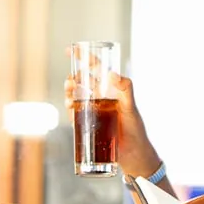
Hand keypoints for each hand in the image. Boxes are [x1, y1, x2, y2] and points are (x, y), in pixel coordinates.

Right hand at [64, 53, 160, 177]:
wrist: (133, 154)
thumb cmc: (135, 128)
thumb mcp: (131, 106)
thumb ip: (126, 89)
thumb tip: (111, 74)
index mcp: (110, 88)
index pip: (95, 68)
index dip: (83, 57)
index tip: (70, 50)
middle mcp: (100, 97)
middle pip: (81, 82)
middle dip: (72, 79)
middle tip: (71, 81)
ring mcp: (92, 110)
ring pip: (75, 97)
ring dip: (68, 93)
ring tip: (70, 94)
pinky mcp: (87, 124)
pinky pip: (74, 114)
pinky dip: (70, 109)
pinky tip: (70, 108)